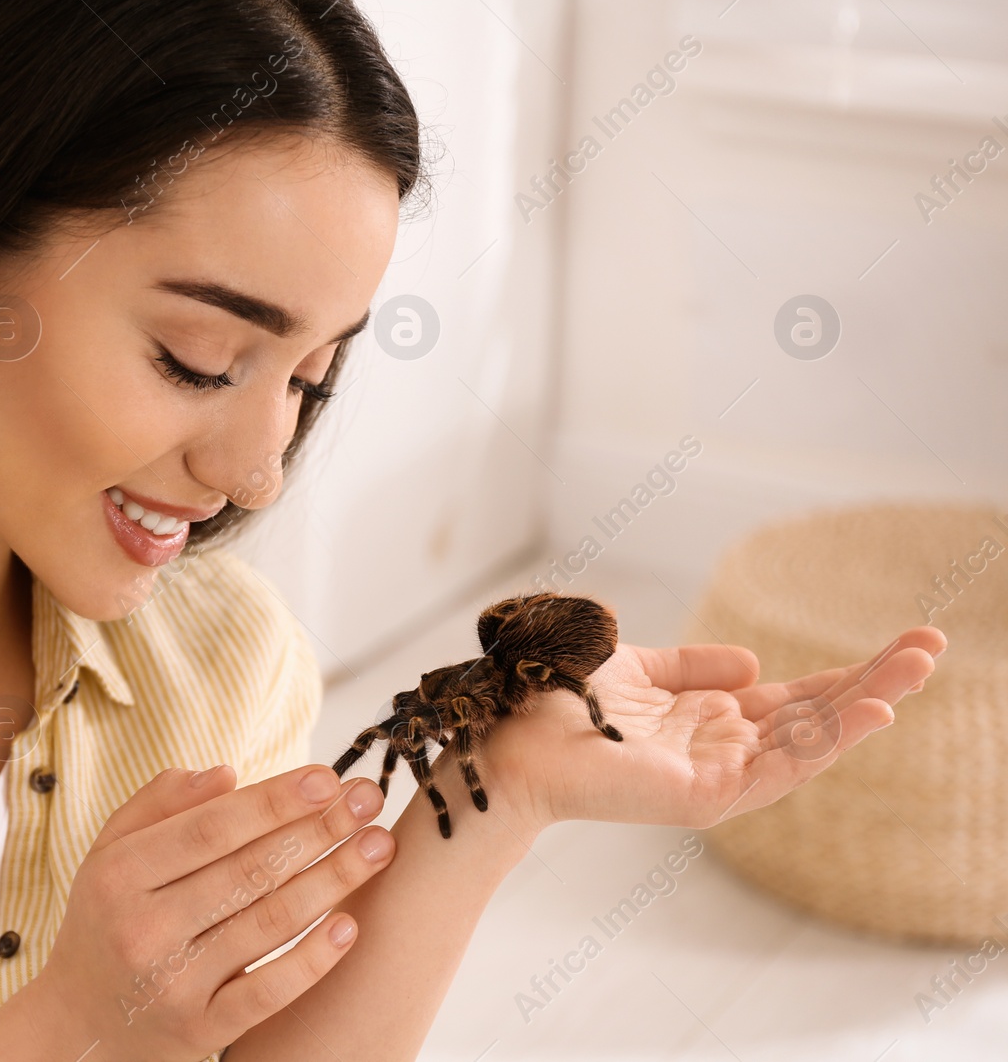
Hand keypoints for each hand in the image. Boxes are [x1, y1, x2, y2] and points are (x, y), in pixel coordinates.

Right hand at [26, 763, 394, 1061]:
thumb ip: (160, 805)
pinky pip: (267, 992)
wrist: (77, 1025)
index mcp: (120, 873)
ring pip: (267, 922)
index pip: (211, 827)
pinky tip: (350, 926)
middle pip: (249, 869)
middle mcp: (144, 927)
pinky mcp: (199, 1031)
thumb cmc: (105, 922)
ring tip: (379, 847)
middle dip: (319, 830)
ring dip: (333, 880)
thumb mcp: (109, 854)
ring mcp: (173, 983)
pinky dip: (312, 959)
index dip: (275, 799)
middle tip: (370, 800)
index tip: (328, 776)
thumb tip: (228, 773)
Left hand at [480, 625, 946, 831]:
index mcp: (710, 719)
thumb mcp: (635, 667)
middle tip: (934, 647)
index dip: (848, 671)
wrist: (505, 737)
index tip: (907, 643)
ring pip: (808, 743)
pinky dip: (825, 742)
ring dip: (863, 707)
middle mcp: (721, 750)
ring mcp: (716, 777)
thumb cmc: (555, 701)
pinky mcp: (702, 797)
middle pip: (815, 716)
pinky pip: (777, 769)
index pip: (797, 698)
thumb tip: (751, 663)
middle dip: (874, 681)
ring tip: (913, 672)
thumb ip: (691, 668)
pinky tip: (867, 712)